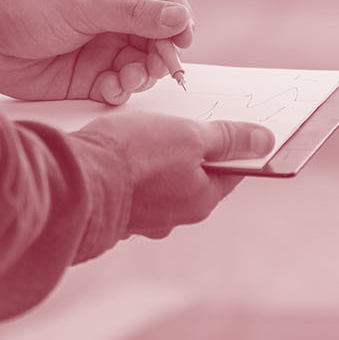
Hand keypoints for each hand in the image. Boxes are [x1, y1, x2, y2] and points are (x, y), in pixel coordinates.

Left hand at [0, 0, 194, 103]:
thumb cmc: (25, 5)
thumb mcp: (83, 4)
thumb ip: (133, 13)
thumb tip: (179, 16)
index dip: (178, 17)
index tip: (182, 36)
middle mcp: (114, 19)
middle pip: (159, 37)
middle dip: (163, 53)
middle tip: (159, 65)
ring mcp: (103, 49)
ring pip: (143, 66)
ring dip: (143, 74)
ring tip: (128, 77)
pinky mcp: (89, 78)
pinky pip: (120, 88)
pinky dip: (122, 91)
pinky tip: (109, 88)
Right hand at [79, 114, 274, 237]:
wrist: (71, 179)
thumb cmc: (133, 157)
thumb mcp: (190, 137)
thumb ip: (229, 139)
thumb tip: (266, 141)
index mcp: (200, 201)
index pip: (231, 171)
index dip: (234, 145)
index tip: (229, 124)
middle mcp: (174, 216)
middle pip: (195, 176)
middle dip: (190, 150)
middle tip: (180, 122)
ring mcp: (142, 217)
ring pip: (161, 180)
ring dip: (157, 158)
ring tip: (144, 131)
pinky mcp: (113, 211)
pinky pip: (131, 185)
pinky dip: (131, 168)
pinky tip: (121, 149)